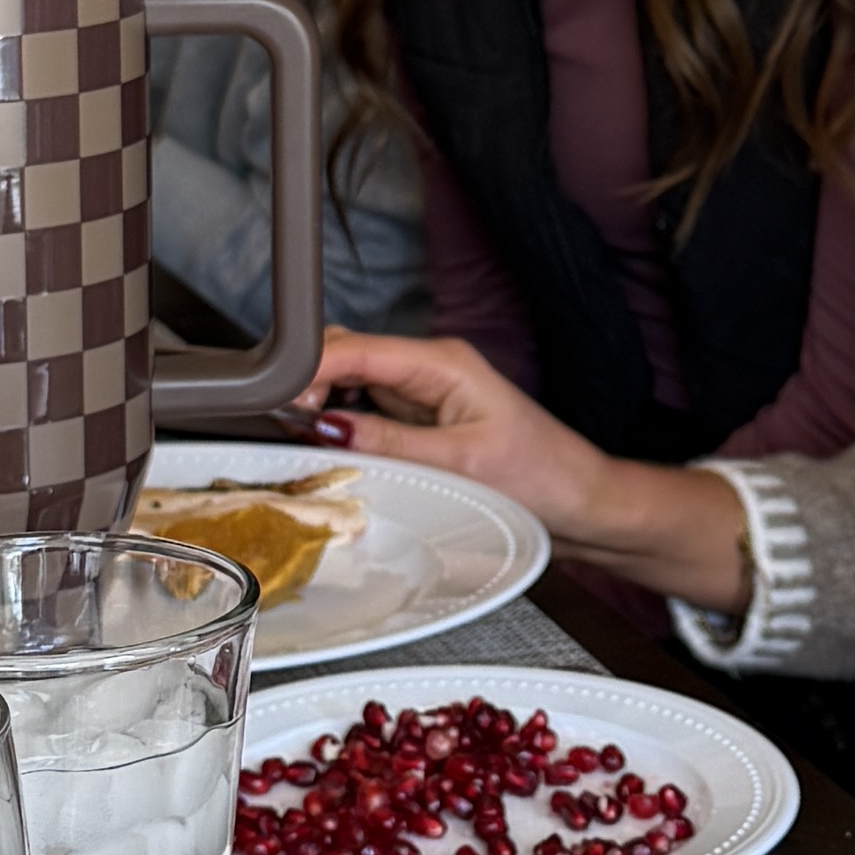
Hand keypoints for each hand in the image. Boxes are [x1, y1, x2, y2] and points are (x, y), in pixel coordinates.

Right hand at [309, 326, 613, 535]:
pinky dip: (340, 429)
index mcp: (443, 363)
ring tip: (301, 442)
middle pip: (346, 357)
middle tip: (286, 428)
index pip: (358, 348)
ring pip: (350, 386)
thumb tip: (329, 429)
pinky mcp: (420, 424)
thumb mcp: (461, 464)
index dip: (311, 367)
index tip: (274, 396)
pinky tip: (328, 450)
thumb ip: (391, 444)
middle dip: (308, 383)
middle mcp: (429, 370)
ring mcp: (422, 396)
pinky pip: (365, 415)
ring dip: (320, 408)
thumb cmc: (541, 479)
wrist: (581, 506)